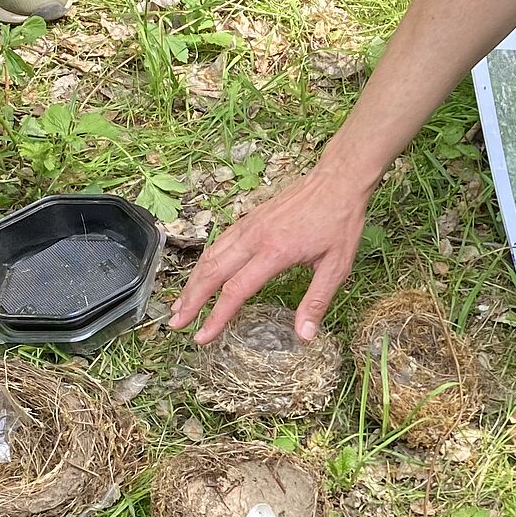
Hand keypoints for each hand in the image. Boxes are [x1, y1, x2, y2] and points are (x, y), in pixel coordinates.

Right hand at [171, 166, 369, 342]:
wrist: (337, 179)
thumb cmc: (339, 222)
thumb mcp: (336, 267)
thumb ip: (317, 302)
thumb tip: (305, 335)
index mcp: (274, 252)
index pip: (235, 291)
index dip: (216, 317)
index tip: (202, 336)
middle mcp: (254, 238)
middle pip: (212, 273)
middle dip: (191, 301)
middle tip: (176, 324)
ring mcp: (249, 226)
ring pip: (210, 256)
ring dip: (192, 282)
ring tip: (180, 304)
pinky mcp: (249, 220)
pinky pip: (219, 243)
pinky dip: (204, 262)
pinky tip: (200, 275)